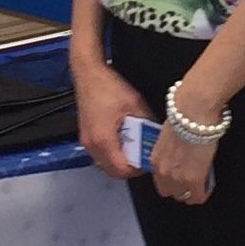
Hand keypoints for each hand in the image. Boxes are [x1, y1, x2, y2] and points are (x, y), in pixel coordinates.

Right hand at [74, 54, 153, 179]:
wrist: (88, 73)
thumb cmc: (107, 86)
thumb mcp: (136, 105)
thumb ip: (148, 124)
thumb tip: (158, 136)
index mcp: (104, 139)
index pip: (123, 170)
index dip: (138, 169)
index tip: (148, 160)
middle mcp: (92, 144)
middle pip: (113, 171)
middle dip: (130, 167)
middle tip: (142, 156)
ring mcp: (87, 141)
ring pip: (105, 164)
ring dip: (120, 160)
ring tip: (133, 146)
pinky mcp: (86, 136)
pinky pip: (100, 154)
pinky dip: (112, 152)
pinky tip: (122, 139)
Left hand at [151, 115, 218, 205]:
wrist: (193, 114)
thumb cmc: (183, 117)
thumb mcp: (169, 136)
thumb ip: (170, 151)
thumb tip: (179, 153)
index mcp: (155, 159)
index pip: (159, 181)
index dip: (171, 181)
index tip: (179, 178)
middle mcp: (163, 171)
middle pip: (169, 193)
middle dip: (180, 189)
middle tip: (190, 182)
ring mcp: (177, 178)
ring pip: (183, 197)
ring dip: (191, 191)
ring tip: (200, 184)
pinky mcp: (194, 180)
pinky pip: (198, 197)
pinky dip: (203, 193)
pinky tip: (207, 187)